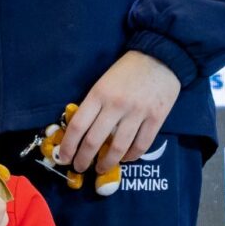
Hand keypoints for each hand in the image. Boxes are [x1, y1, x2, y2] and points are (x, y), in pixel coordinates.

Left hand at [51, 49, 181, 174]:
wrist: (161, 57)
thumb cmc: (127, 71)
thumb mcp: (102, 83)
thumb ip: (93, 105)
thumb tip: (80, 132)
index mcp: (98, 94)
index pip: (77, 126)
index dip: (68, 146)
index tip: (63, 158)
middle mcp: (116, 105)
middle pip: (94, 141)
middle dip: (83, 159)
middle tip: (79, 167)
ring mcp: (137, 113)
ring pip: (118, 148)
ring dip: (106, 163)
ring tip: (100, 168)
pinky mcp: (156, 118)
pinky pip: (141, 145)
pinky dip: (131, 156)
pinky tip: (124, 159)